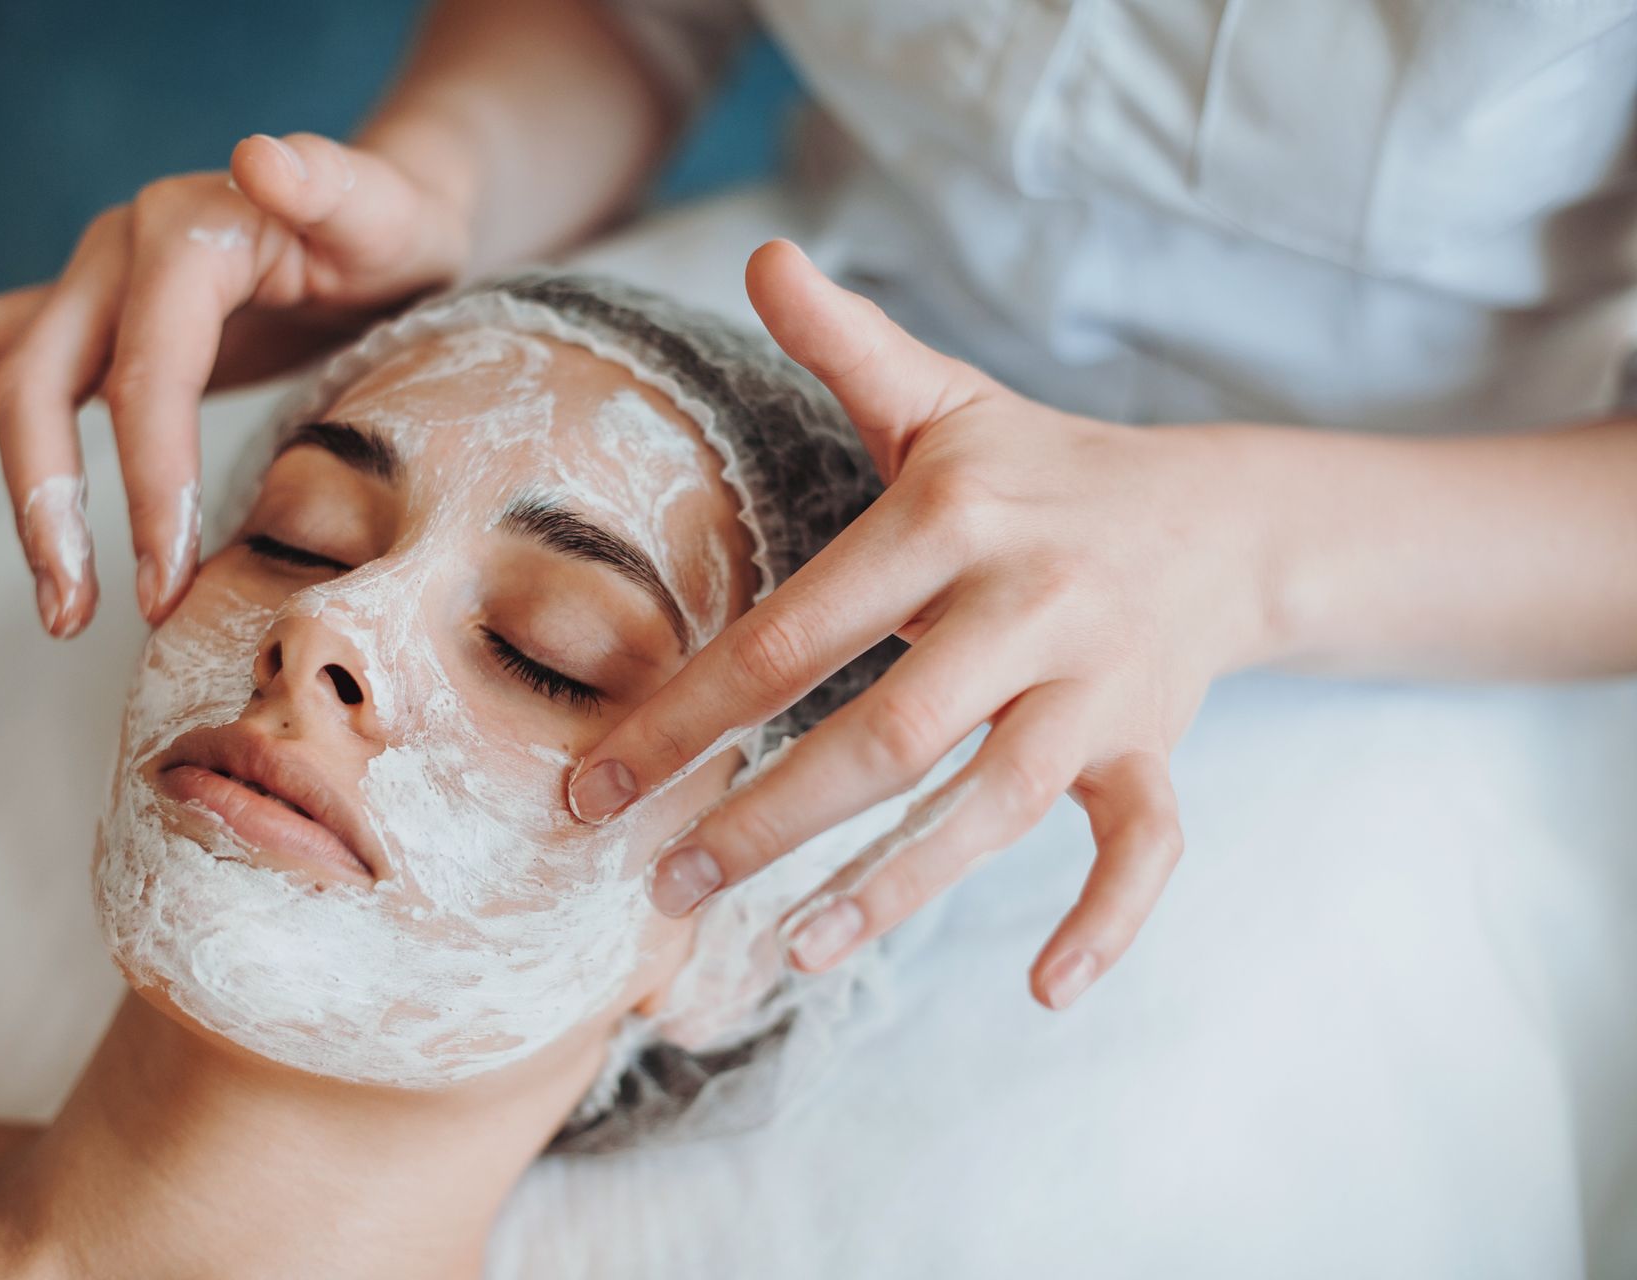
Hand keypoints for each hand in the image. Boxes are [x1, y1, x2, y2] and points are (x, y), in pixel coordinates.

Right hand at [0, 132, 468, 635]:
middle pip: (40, 380)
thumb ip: (333, 185)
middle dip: (50, 507)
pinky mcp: (80, 318)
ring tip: (24, 593)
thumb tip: (261, 156)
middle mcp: (114, 249)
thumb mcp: (385, 211)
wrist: (379, 223)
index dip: (148, 484)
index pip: (146, 375)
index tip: (165, 584)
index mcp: (184, 233)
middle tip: (78, 617)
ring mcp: (87, 281)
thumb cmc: (392, 233)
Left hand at [568, 240, 1275, 1008]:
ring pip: (995, 802)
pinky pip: (1149, 842)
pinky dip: (1111, 918)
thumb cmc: (1039, 468)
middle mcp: (1030, 600)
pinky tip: (1050, 989)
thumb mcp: (944, 399)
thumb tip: (761, 254)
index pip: (795, 629)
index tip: (596, 786)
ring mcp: (1102, 683)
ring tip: (792, 949)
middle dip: (767, 818)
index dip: (686, 714)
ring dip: (895, 885)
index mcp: (954, 517)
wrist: (1218, 513)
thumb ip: (848, 343)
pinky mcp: (1154, 746)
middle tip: (663, 885)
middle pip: (887, 732)